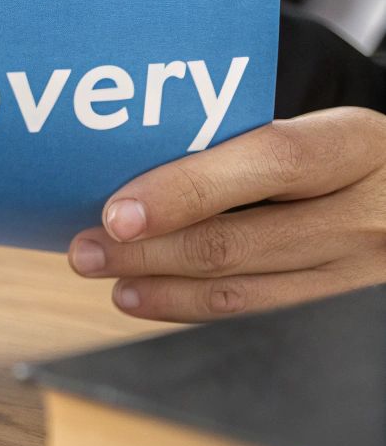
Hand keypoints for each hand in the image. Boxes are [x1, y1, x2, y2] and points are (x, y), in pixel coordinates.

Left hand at [66, 107, 385, 320]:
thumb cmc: (347, 156)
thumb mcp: (319, 131)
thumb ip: (244, 147)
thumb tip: (134, 169)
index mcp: (353, 144)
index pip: (267, 162)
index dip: (185, 190)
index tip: (118, 213)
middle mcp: (366, 212)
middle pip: (238, 241)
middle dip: (146, 251)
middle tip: (86, 250)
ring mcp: (362, 270)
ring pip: (242, 292)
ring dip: (161, 289)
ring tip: (109, 278)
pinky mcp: (347, 311)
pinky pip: (258, 314)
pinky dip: (195, 310)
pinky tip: (152, 298)